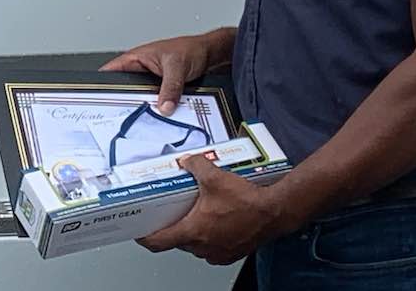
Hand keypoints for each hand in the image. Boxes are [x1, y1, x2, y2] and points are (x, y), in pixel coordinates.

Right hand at [100, 32, 224, 115]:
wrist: (210, 55)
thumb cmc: (191, 49)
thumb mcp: (177, 67)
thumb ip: (170, 87)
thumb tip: (164, 106)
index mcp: (136, 58)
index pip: (110, 73)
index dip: (101, 86)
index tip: (99, 100)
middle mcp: (141, 70)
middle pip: (125, 90)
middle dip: (125, 102)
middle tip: (126, 113)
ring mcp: (150, 82)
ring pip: (140, 98)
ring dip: (144, 105)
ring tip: (146, 114)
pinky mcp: (161, 90)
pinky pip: (154, 102)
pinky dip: (157, 108)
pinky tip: (161, 113)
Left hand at [135, 155, 287, 264]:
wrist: (275, 212)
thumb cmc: (248, 201)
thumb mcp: (214, 177)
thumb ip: (196, 166)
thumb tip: (188, 162)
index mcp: (194, 231)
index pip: (159, 242)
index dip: (145, 238)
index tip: (140, 234)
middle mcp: (204, 246)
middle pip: (178, 242)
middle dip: (174, 228)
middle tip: (172, 214)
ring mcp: (218, 252)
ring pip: (196, 245)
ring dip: (194, 232)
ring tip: (198, 214)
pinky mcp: (231, 253)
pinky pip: (213, 248)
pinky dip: (210, 236)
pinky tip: (216, 221)